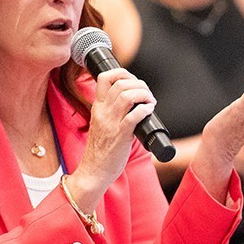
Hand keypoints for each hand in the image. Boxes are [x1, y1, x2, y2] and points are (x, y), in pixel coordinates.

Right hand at [69, 67, 160, 211]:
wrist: (93, 171)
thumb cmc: (101, 150)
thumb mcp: (102, 123)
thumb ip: (112, 111)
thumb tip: (132, 101)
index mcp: (97, 107)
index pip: (104, 78)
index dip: (122, 72)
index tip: (134, 81)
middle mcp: (103, 112)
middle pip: (120, 83)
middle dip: (139, 83)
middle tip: (147, 94)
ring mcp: (111, 123)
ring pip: (127, 95)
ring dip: (144, 94)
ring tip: (150, 101)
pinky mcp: (120, 135)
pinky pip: (134, 115)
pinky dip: (145, 109)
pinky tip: (149, 110)